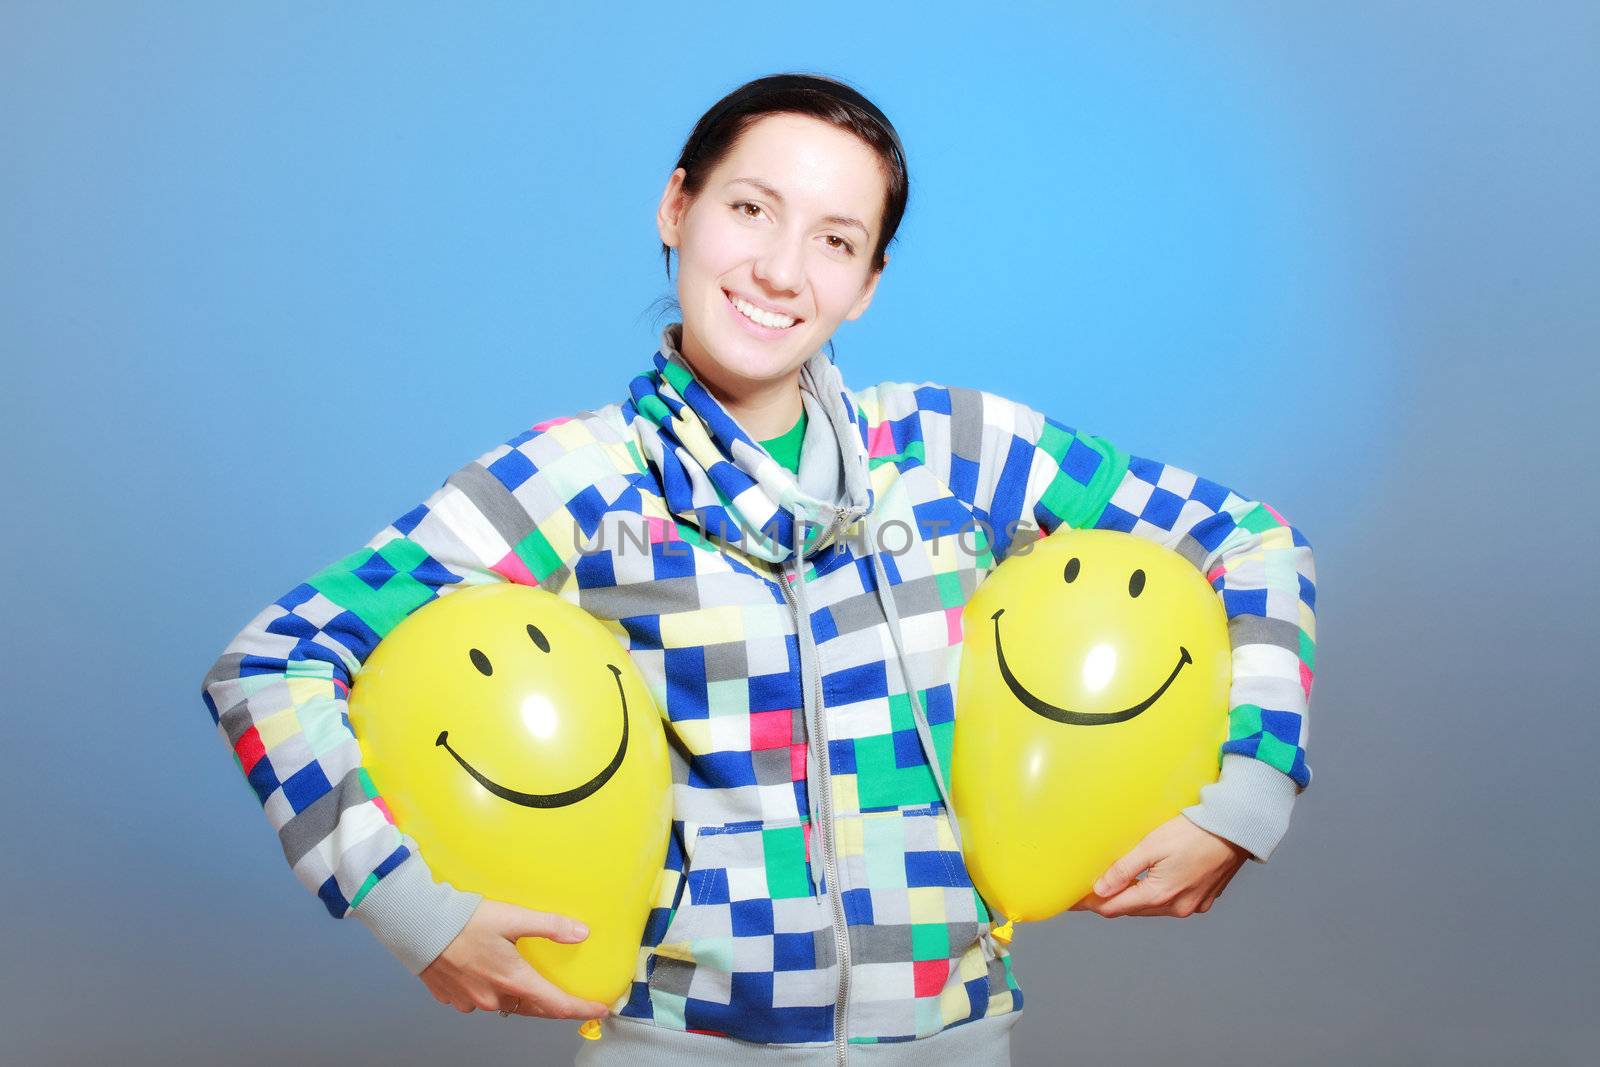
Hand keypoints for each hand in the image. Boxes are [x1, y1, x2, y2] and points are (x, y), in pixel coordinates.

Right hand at [419, 898, 609, 1018]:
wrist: (418, 926)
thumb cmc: (463, 921)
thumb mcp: (513, 918)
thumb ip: (550, 926)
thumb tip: (581, 932)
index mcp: (512, 980)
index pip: (556, 1005)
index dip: (581, 1009)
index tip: (599, 1010)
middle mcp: (492, 998)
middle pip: (532, 1009)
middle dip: (553, 1006)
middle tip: (570, 999)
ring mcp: (471, 1001)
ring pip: (504, 1006)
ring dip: (519, 998)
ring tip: (528, 984)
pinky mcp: (452, 997)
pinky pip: (479, 1001)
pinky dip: (490, 992)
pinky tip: (489, 976)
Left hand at [1068, 815, 1249, 917]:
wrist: (1236, 829)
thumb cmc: (1194, 832)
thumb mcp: (1151, 846)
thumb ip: (1124, 870)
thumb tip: (1100, 891)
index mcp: (1161, 895)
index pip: (1115, 908)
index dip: (1091, 904)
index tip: (1073, 900)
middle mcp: (1177, 906)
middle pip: (1133, 909)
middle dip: (1110, 901)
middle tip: (1089, 891)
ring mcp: (1193, 905)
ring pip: (1152, 906)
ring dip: (1133, 898)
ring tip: (1114, 886)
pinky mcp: (1204, 897)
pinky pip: (1171, 901)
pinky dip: (1155, 894)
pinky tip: (1148, 882)